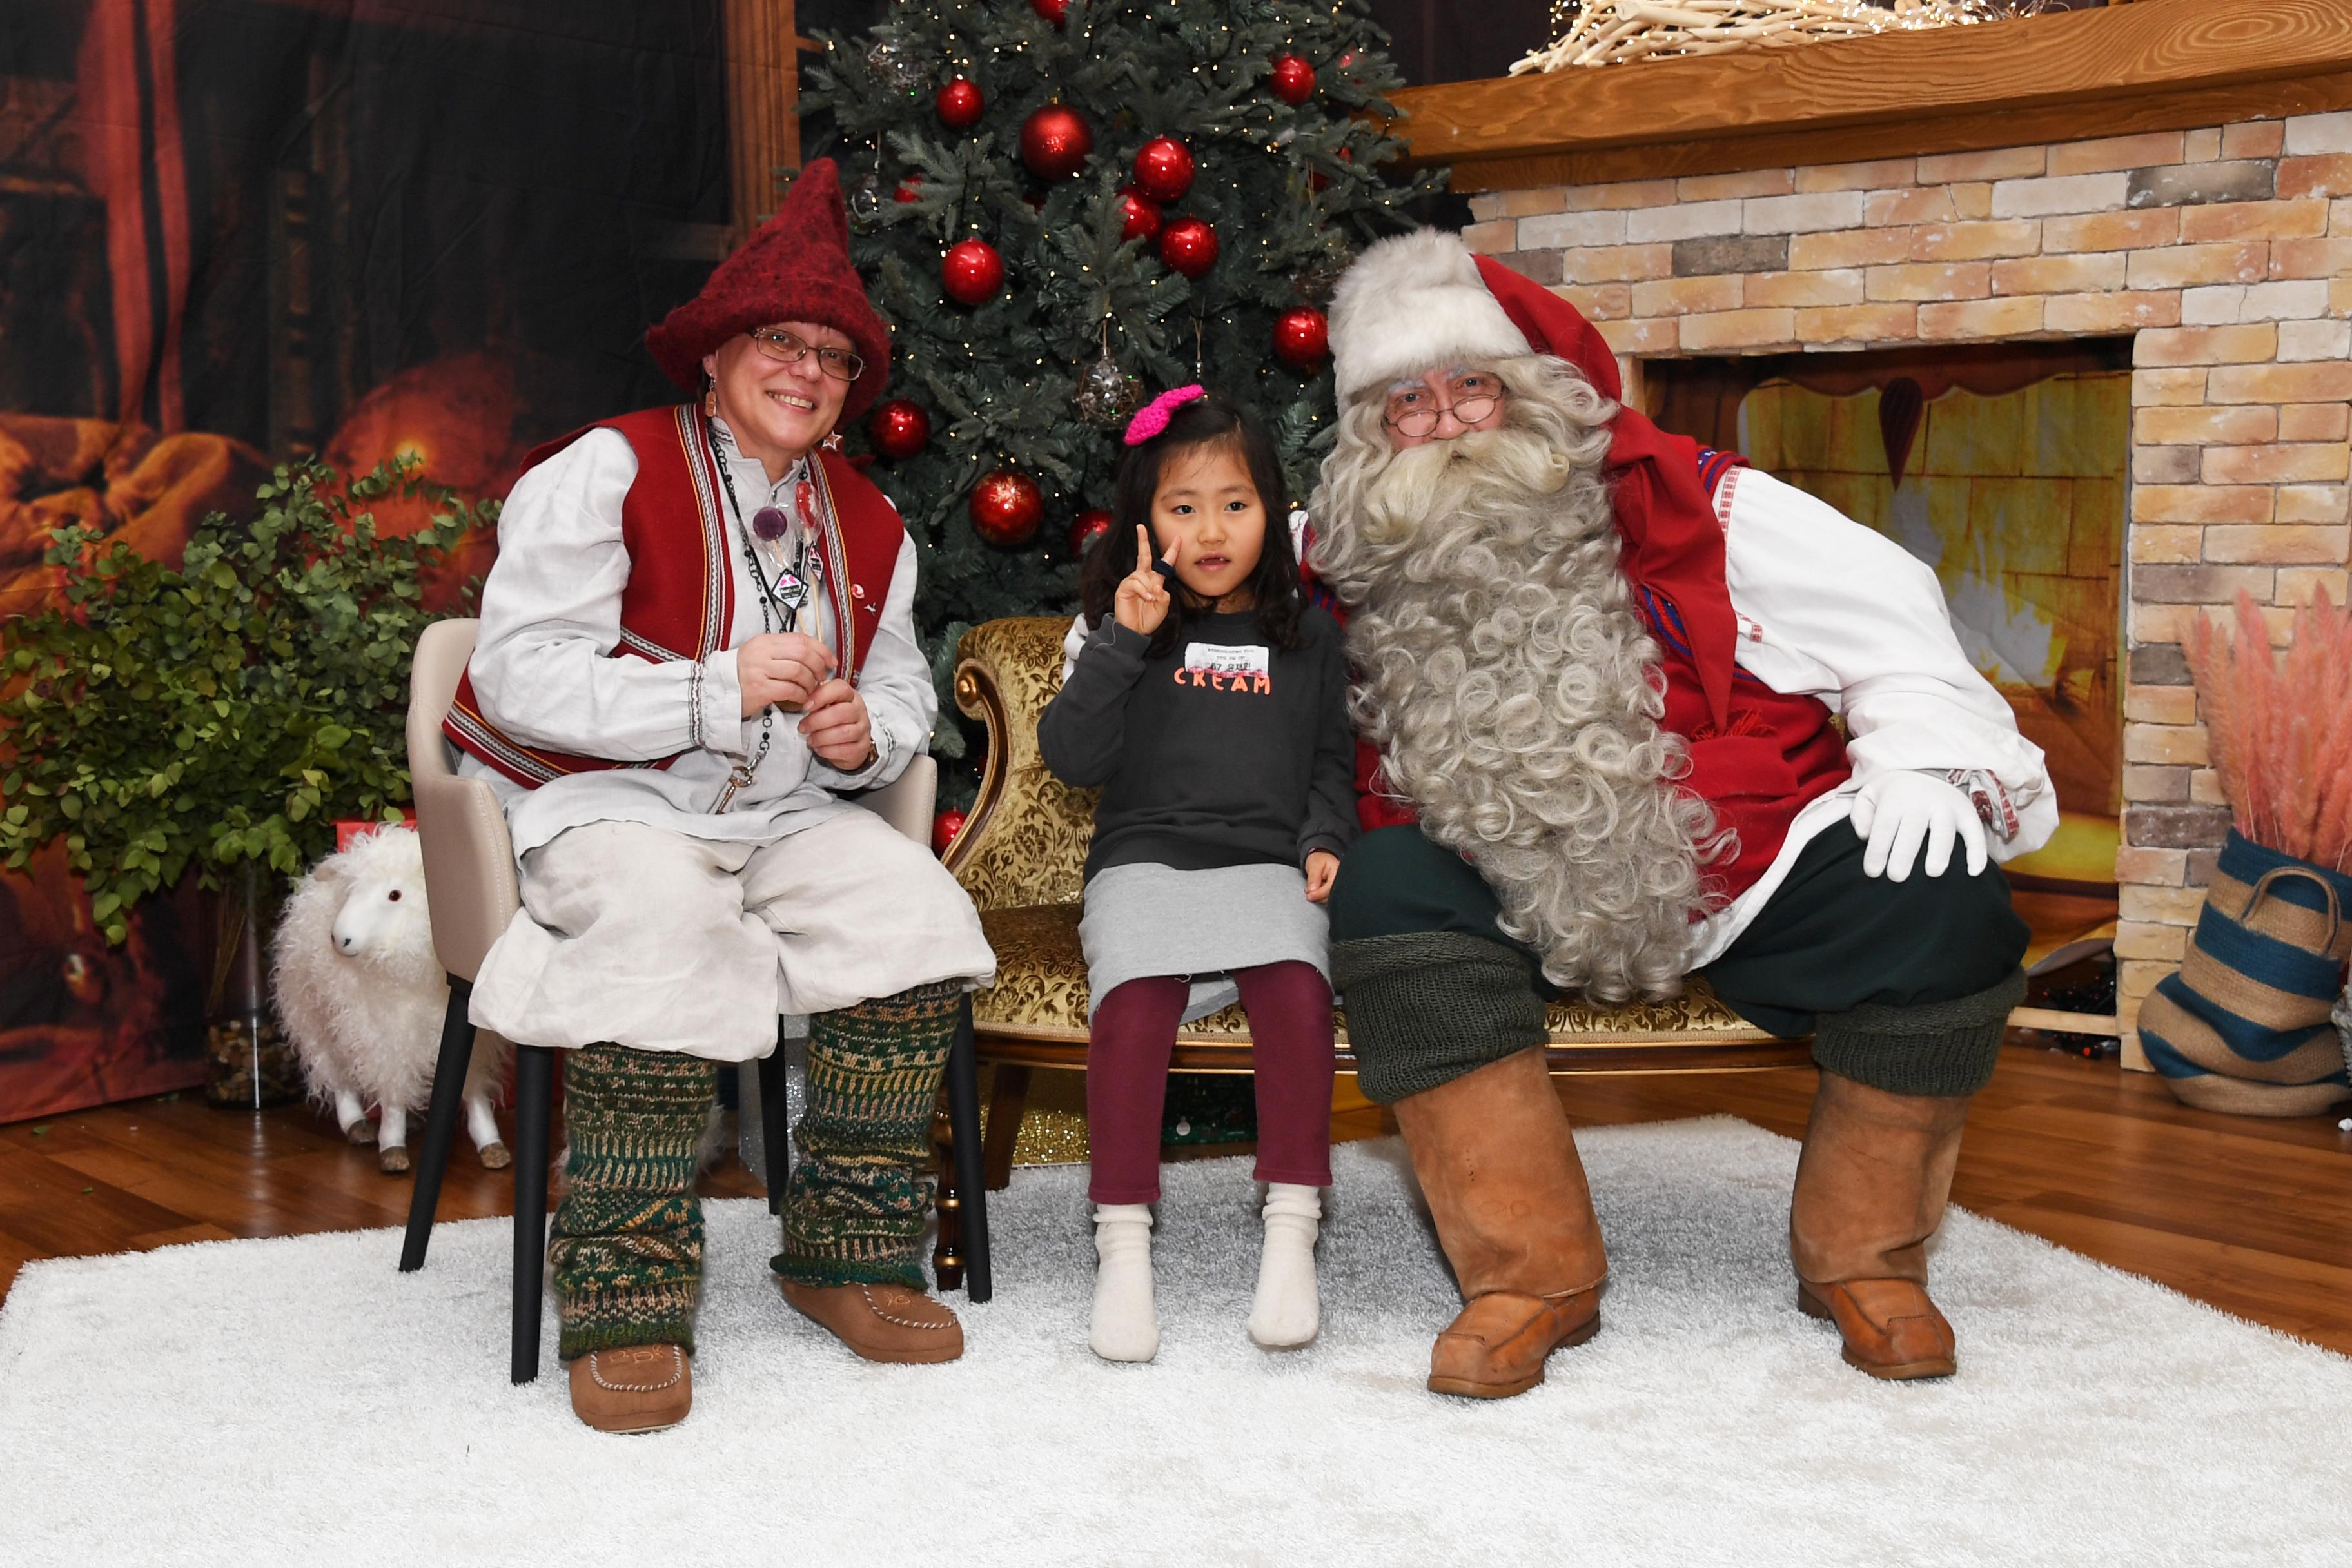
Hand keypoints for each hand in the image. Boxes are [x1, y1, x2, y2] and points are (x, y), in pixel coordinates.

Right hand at [739, 632, 834, 715]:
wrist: (720, 691)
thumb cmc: (745, 674)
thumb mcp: (762, 654)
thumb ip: (784, 651)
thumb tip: (816, 653)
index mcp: (765, 641)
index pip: (801, 639)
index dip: (821, 649)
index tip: (831, 660)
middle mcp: (762, 653)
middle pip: (803, 654)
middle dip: (818, 666)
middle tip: (822, 677)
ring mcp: (760, 671)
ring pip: (799, 672)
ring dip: (810, 683)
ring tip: (810, 689)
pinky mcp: (760, 689)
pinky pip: (790, 690)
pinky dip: (801, 695)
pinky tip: (800, 698)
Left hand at [798, 678, 874, 768]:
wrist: (851, 741)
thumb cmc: (835, 719)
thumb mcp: (827, 704)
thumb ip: (817, 699)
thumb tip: (803, 699)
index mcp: (850, 696)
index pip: (840, 689)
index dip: (821, 696)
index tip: (806, 706)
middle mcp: (859, 711)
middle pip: (841, 713)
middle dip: (816, 721)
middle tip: (802, 727)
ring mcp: (863, 730)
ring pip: (843, 733)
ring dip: (821, 737)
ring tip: (810, 739)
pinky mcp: (861, 747)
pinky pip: (845, 750)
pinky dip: (827, 750)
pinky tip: (819, 748)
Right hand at [1112, 525, 1176, 636]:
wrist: (1135, 630)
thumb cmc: (1148, 618)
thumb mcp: (1163, 606)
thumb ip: (1164, 595)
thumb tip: (1157, 586)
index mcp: (1154, 581)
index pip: (1163, 563)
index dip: (1171, 552)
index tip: (1177, 539)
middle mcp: (1143, 578)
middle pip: (1143, 555)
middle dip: (1142, 540)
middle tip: (1141, 527)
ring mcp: (1132, 582)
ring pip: (1143, 575)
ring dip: (1149, 588)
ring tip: (1151, 599)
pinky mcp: (1124, 588)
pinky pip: (1136, 583)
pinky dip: (1143, 591)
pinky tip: (1146, 599)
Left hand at [1304, 850, 1339, 903]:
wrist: (1320, 860)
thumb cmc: (1319, 860)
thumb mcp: (1314, 865)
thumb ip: (1313, 878)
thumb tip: (1312, 890)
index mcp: (1339, 873)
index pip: (1331, 888)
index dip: (1319, 894)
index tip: (1309, 896)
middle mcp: (1341, 881)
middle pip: (1331, 896)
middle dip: (1318, 896)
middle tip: (1308, 891)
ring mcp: (1339, 887)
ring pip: (1329, 900)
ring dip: (1318, 897)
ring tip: (1312, 888)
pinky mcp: (1335, 892)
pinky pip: (1328, 899)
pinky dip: (1320, 898)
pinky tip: (1316, 891)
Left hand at [1850, 770, 1986, 881]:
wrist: (1923, 772)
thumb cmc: (1892, 795)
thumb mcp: (1869, 795)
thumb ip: (1860, 813)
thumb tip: (1864, 834)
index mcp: (1896, 797)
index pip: (1884, 826)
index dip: (1878, 850)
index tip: (1873, 872)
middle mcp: (1923, 801)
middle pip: (1913, 830)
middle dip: (1904, 855)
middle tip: (1897, 877)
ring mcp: (1947, 806)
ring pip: (1944, 830)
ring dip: (1940, 852)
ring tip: (1933, 873)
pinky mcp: (1967, 813)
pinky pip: (1975, 832)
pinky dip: (1977, 851)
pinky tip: (1974, 871)